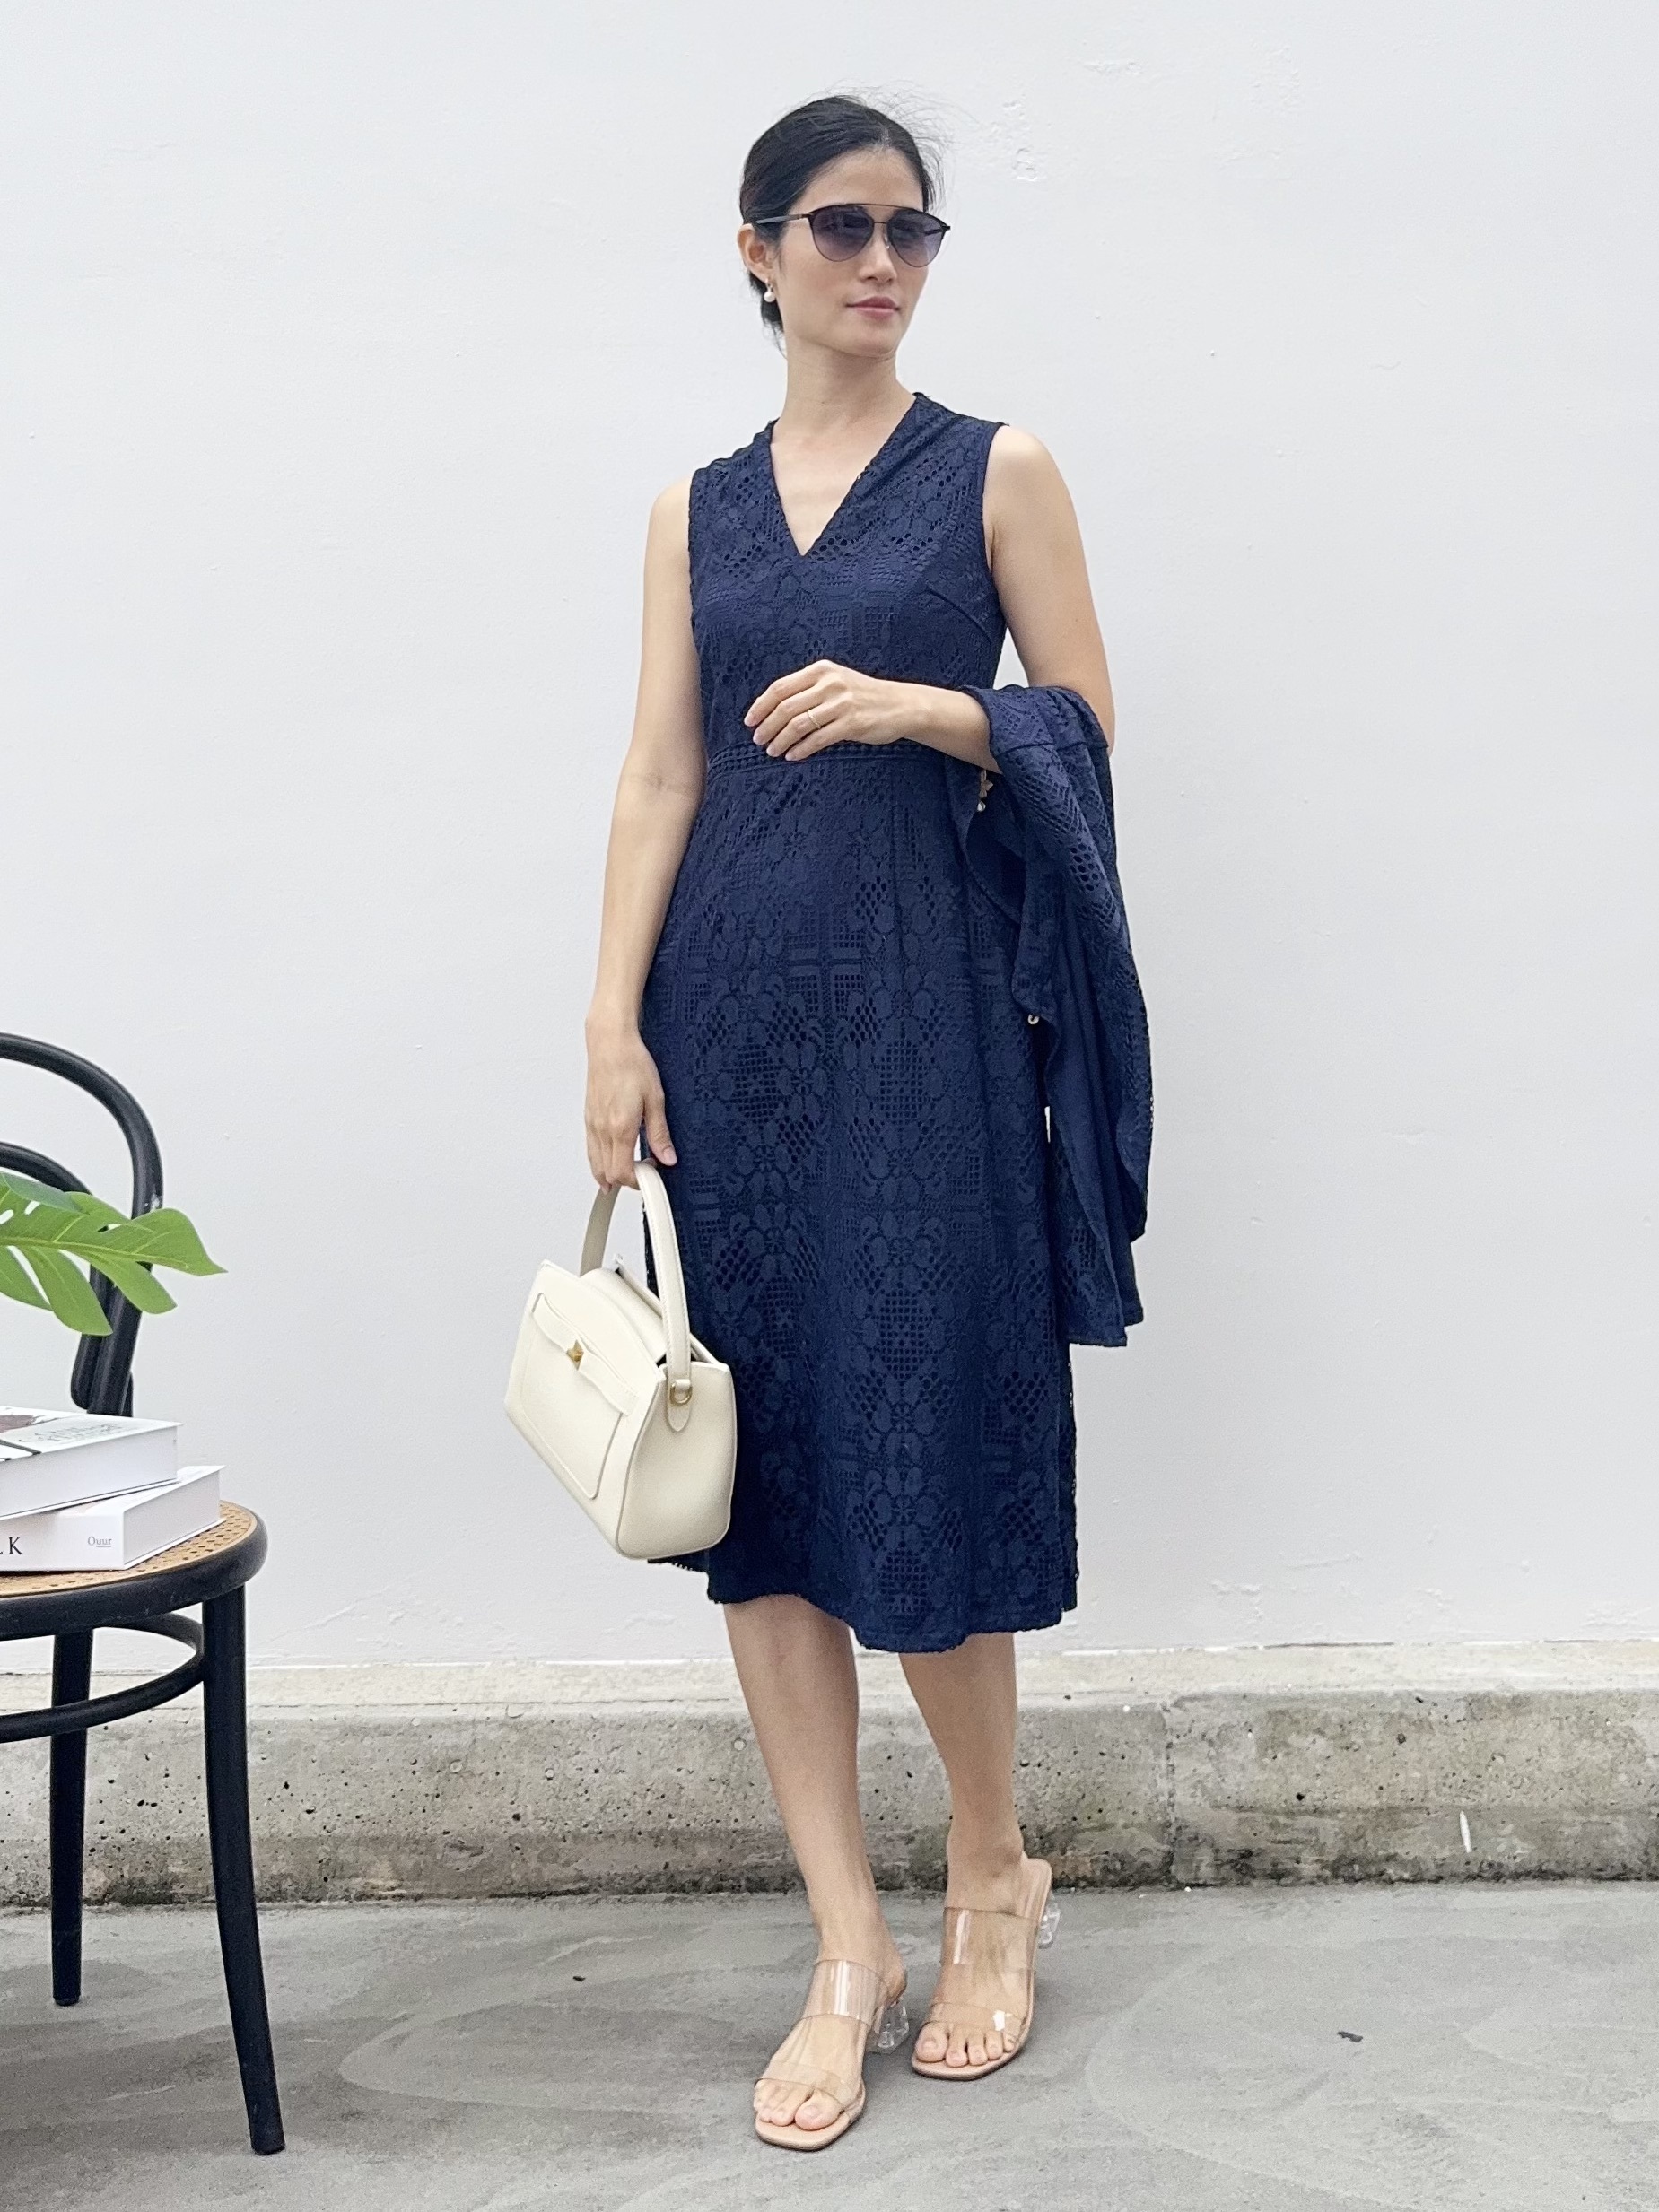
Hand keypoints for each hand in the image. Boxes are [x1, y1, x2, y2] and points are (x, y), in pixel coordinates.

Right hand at [584, 1016, 676, 1188]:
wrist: (610, 1044)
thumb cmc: (632, 1064)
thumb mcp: (656, 1099)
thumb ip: (659, 1133)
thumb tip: (668, 1157)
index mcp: (620, 1127)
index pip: (622, 1172)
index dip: (638, 1181)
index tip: (653, 1176)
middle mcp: (601, 1129)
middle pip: (607, 1173)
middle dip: (626, 1180)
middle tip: (646, 1173)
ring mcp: (592, 1124)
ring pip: (595, 1164)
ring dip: (610, 1175)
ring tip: (630, 1173)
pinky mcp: (588, 1118)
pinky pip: (591, 1150)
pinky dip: (599, 1162)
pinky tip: (610, 1161)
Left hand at [743, 660, 909, 760]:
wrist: (900, 704)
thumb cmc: (862, 695)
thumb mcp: (835, 681)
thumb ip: (807, 689)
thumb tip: (771, 707)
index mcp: (821, 670)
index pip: (780, 688)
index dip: (761, 706)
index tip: (750, 721)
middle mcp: (830, 683)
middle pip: (786, 707)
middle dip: (767, 726)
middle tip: (758, 740)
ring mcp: (841, 703)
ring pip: (799, 724)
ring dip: (781, 740)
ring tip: (772, 751)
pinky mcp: (852, 723)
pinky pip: (817, 739)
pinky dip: (800, 749)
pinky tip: (792, 756)